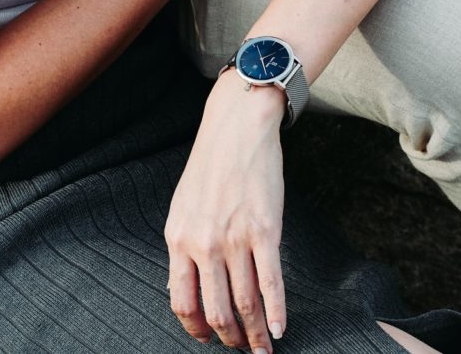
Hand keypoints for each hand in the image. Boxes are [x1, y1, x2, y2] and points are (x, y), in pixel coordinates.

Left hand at [165, 71, 287, 351]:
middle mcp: (204, 244)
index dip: (196, 329)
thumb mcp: (183, 207)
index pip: (182, 302)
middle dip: (229, 338)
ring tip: (263, 349)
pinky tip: (280, 328)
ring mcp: (235, 239)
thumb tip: (189, 284)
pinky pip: (271, 283)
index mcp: (179, 239)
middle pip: (215, 310)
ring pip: (244, 303)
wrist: (237, 129)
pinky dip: (276, 312)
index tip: (207, 339)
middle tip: (240, 349)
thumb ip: (185, 245)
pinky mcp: (266, 231)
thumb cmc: (211, 166)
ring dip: (254, 334)